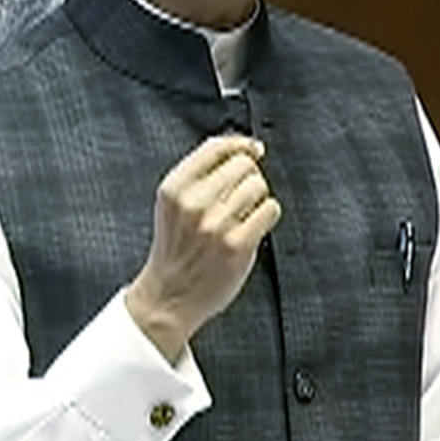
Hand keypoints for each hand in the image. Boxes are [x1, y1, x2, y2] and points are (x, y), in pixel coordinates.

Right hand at [125, 135, 280, 360]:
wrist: (169, 296)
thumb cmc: (177, 248)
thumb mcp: (175, 204)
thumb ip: (201, 175)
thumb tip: (245, 148)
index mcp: (174, 188)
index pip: (216, 147)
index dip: (241, 145)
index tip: (253, 149)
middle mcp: (193, 203)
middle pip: (243, 165)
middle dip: (249, 176)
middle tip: (241, 196)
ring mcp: (216, 225)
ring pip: (258, 186)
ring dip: (258, 198)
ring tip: (244, 214)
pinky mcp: (237, 245)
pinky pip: (270, 210)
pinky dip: (267, 215)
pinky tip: (253, 226)